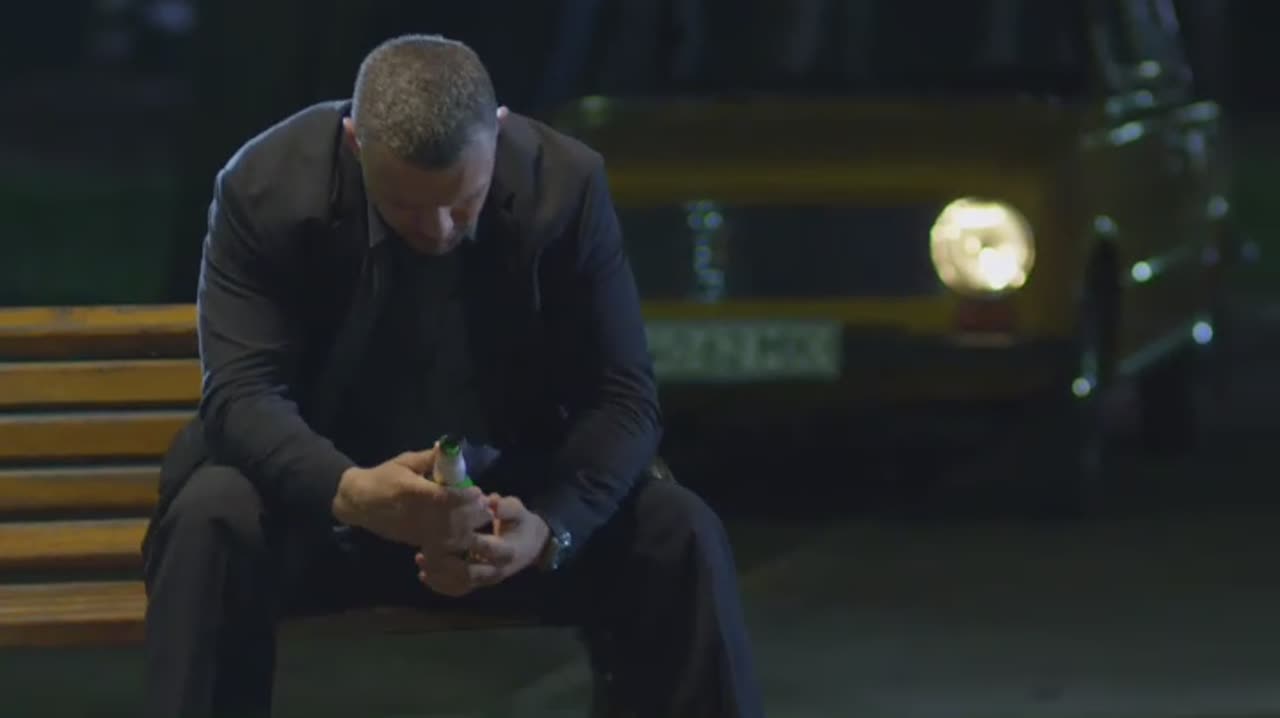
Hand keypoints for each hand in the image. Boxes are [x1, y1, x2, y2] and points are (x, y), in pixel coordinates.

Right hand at [332, 450, 490, 549]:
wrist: (358, 502)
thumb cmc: (383, 477)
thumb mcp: (405, 462)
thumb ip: (429, 458)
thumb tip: (450, 448)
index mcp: (413, 492)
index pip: (445, 498)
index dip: (465, 497)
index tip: (478, 491)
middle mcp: (416, 514)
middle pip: (452, 520)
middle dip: (473, 514)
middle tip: (486, 505)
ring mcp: (416, 531)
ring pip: (449, 537)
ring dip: (468, 529)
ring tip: (480, 517)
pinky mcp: (416, 541)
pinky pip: (441, 545)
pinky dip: (457, 541)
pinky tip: (467, 531)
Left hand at [414, 494, 548, 597]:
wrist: (530, 545)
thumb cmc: (521, 524)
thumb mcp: (518, 510)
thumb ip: (505, 507)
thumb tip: (491, 501)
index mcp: (508, 551)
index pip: (486, 549)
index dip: (468, 539)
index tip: (447, 528)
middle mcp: (496, 570)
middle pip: (469, 572)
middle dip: (446, 562)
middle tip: (425, 547)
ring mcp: (486, 580)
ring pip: (460, 584)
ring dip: (439, 575)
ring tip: (420, 558)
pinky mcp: (478, 584)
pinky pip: (458, 590)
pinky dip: (440, 585)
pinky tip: (423, 574)